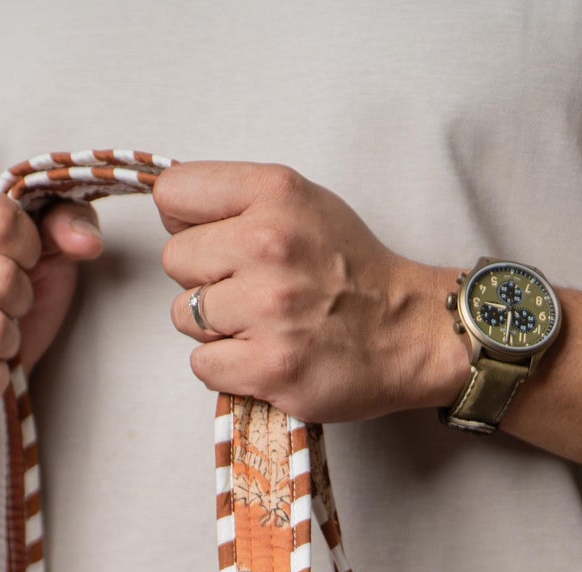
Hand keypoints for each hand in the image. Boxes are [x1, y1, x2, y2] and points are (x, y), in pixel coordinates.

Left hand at [157, 162, 464, 423]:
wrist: (407, 332)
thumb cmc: (351, 270)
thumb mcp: (303, 204)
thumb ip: (239, 202)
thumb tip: (174, 215)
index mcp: (275, 194)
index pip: (174, 194)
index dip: (187, 222)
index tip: (214, 240)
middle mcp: (268, 244)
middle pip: (175, 260)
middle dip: (204, 278)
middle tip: (249, 290)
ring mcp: (268, 309)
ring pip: (184, 315)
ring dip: (214, 327)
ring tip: (260, 324)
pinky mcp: (269, 365)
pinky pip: (202, 365)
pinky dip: (225, 367)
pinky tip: (261, 355)